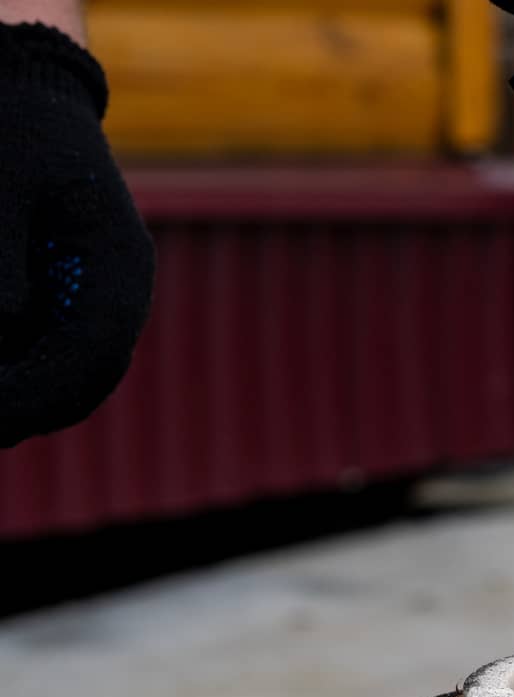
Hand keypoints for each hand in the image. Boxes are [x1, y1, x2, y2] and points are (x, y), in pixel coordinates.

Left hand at [0, 22, 154, 447]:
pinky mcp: (63, 300)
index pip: (96, 353)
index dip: (41, 393)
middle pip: (86, 380)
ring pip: (68, 377)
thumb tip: (2, 333)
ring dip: (24, 398)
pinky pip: (45, 354)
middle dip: (29, 409)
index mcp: (122, 265)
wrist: (26, 91)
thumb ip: (1, 263)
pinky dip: (18, 372)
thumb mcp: (0, 183)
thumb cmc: (11, 127)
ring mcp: (93, 300)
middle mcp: (117, 293)